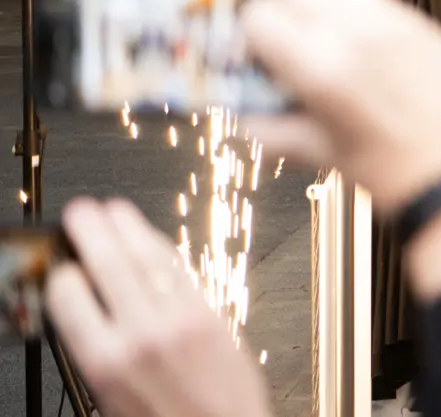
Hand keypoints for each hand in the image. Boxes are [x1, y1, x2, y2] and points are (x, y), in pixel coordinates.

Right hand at [46, 198, 272, 416]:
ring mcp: (179, 321)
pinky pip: (181, 272)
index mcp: (104, 363)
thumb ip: (98, 353)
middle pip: (109, 266)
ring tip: (114, 210)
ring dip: (128, 229)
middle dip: (92, 231)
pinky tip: (152, 238)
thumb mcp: (109, 399)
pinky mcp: (211, 314)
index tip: (61, 264)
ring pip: (148, 261)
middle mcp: (141, 336)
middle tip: (80, 211)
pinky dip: (163, 250)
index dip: (62, 274)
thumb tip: (84, 314)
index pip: (70, 298)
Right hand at [240, 0, 440, 212]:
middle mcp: (355, 33)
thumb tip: (242, 107)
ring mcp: (393, 22)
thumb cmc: (392, 171)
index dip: (245, 32)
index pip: (258, 16)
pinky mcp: (422, 23)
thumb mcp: (319, 152)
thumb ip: (270, 127)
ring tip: (304, 3)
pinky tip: (350, 26)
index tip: (249, 48)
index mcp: (322, 69)